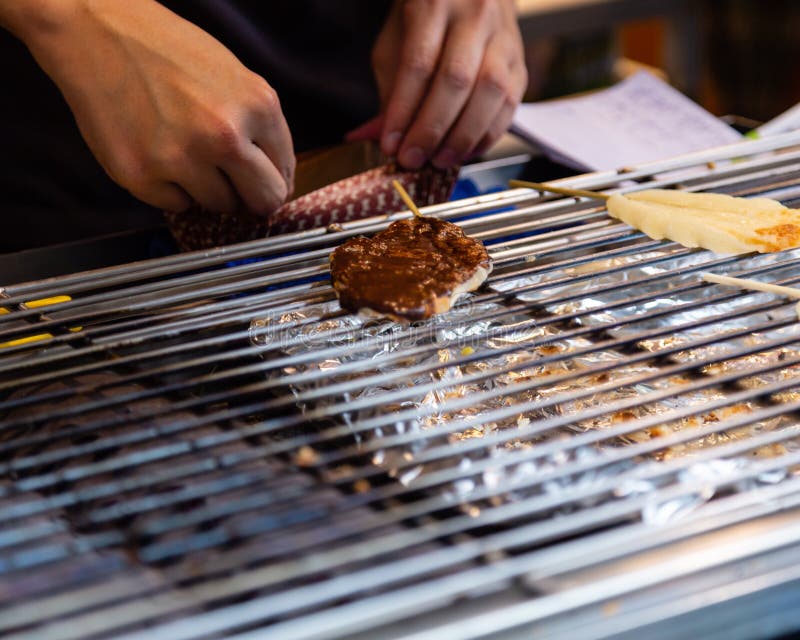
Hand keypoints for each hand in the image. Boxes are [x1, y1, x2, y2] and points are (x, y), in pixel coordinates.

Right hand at [3, 0, 293, 213]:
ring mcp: (182, 159)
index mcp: (258, 106)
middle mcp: (225, 136)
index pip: (284, 175)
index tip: (259, 183)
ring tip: (184, 152)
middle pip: (261, 202)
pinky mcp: (141, 176)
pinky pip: (175, 205)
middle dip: (250, 197)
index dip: (271, 182)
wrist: (96, 31)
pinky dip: (169, 188)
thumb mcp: (234, 77)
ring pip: (218, 206)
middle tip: (232, 185)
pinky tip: (156, 153)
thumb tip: (278, 179)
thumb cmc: (167, 51)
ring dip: (207, 189)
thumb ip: (261, 128)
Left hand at [370, 0, 526, 168]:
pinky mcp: (520, 63)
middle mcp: (475, 16)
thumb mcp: (396, 44)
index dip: (403, 112)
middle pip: (457, 80)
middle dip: (431, 129)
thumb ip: (389, 91)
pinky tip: (465, 151)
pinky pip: (509, 104)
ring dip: (463, 136)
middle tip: (413, 159)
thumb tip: (372, 138)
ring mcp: (504, 39)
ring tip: (439, 160)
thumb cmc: (426, 22)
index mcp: (434, 5)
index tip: (390, 144)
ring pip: (490, 92)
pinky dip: (487, 135)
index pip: (419, 65)